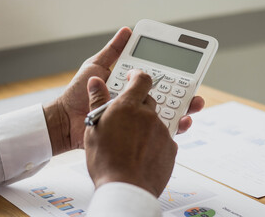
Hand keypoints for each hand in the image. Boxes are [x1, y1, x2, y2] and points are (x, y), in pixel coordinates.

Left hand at [43, 27, 204, 154]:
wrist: (66, 121)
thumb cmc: (79, 94)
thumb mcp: (96, 66)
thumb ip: (113, 51)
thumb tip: (127, 31)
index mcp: (131, 87)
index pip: (157, 80)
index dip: (172, 76)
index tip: (186, 70)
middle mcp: (137, 103)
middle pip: (167, 97)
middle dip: (185, 93)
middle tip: (195, 88)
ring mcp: (137, 119)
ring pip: (168, 114)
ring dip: (185, 109)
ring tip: (195, 103)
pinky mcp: (136, 135)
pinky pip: (158, 133)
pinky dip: (174, 128)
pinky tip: (183, 122)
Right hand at [85, 70, 176, 196]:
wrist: (125, 187)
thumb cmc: (106, 160)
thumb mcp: (93, 127)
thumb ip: (97, 101)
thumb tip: (95, 81)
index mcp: (128, 106)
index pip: (142, 80)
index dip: (138, 77)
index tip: (134, 78)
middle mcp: (148, 115)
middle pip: (149, 101)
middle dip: (140, 105)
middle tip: (127, 117)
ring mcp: (161, 131)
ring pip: (156, 121)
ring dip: (146, 126)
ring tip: (132, 141)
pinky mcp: (170, 146)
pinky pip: (163, 138)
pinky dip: (155, 141)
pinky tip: (143, 152)